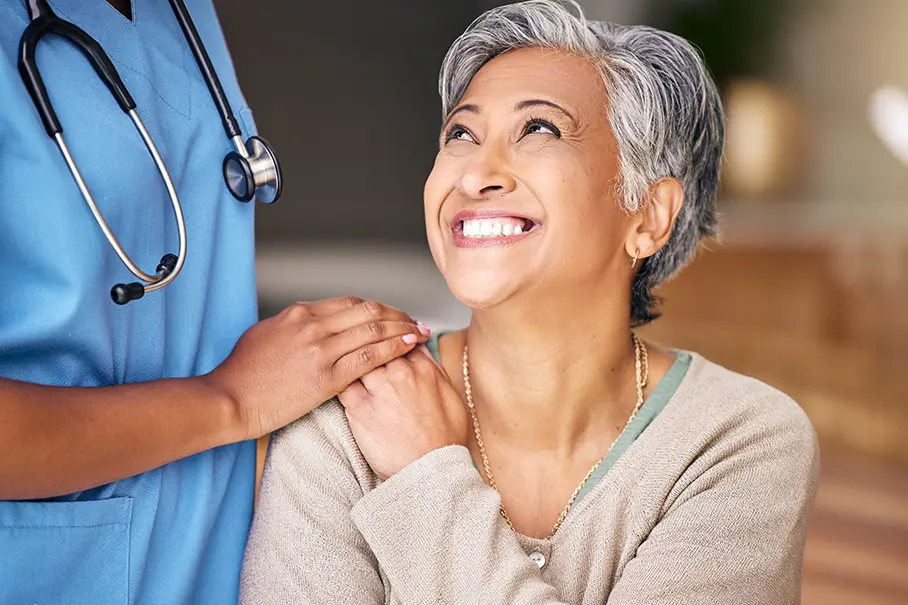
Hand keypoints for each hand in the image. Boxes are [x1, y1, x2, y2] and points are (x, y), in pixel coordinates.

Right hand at [204, 297, 429, 439]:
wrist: (229, 399)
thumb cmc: (241, 374)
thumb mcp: (265, 335)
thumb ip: (292, 327)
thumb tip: (309, 324)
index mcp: (298, 314)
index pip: (349, 303)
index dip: (376, 307)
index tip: (391, 313)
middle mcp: (312, 325)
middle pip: (367, 310)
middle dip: (395, 314)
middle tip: (412, 320)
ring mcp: (321, 349)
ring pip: (373, 329)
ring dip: (401, 328)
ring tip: (419, 331)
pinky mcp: (327, 376)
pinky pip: (370, 357)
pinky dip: (394, 348)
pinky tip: (409, 346)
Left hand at [338, 346, 468, 479]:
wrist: (430, 471)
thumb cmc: (443, 440)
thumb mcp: (451, 397)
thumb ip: (434, 370)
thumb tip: (422, 349)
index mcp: (424, 369)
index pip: (400, 336)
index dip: (390, 336)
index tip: (384, 338)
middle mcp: (401, 374)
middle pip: (377, 342)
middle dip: (368, 341)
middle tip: (360, 346)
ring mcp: (379, 389)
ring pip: (357, 357)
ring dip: (350, 356)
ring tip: (344, 361)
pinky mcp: (359, 408)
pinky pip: (342, 381)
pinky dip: (338, 377)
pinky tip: (335, 379)